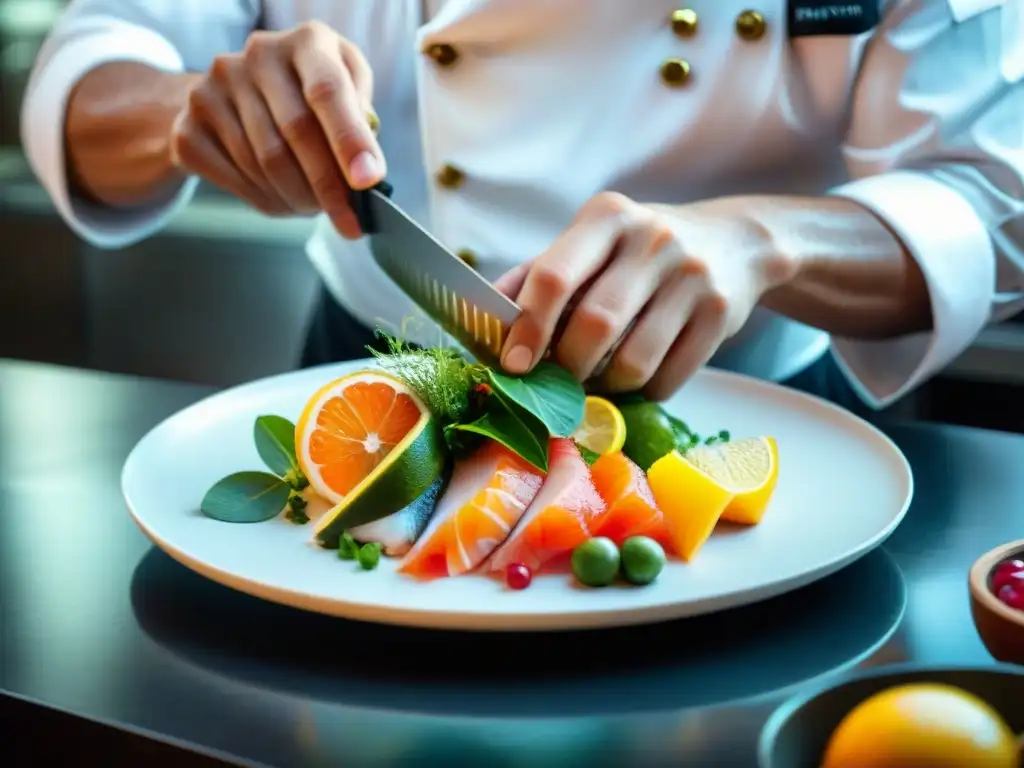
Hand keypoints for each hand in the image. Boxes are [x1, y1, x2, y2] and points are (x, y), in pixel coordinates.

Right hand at [169, 21, 383, 237]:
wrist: (235, 95)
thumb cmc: (309, 95)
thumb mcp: (348, 91)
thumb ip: (362, 119)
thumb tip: (366, 169)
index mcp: (308, 42)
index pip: (327, 90)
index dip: (349, 139)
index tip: (368, 182)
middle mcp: (258, 55)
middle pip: (296, 132)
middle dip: (328, 186)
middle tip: (348, 219)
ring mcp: (214, 88)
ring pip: (266, 163)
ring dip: (299, 198)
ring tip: (314, 206)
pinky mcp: (188, 127)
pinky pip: (237, 179)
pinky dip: (268, 201)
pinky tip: (282, 200)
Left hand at [495, 192, 796, 399]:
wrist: (735, 243)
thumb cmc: (641, 250)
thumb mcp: (591, 242)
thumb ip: (538, 274)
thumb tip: (483, 316)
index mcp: (606, 216)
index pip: (554, 276)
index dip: (528, 327)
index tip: (513, 365)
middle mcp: (652, 240)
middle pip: (593, 325)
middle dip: (566, 367)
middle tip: (556, 381)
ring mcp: (691, 277)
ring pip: (632, 362)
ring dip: (604, 386)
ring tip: (597, 378)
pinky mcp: (720, 314)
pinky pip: (667, 378)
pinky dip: (643, 391)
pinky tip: (639, 376)